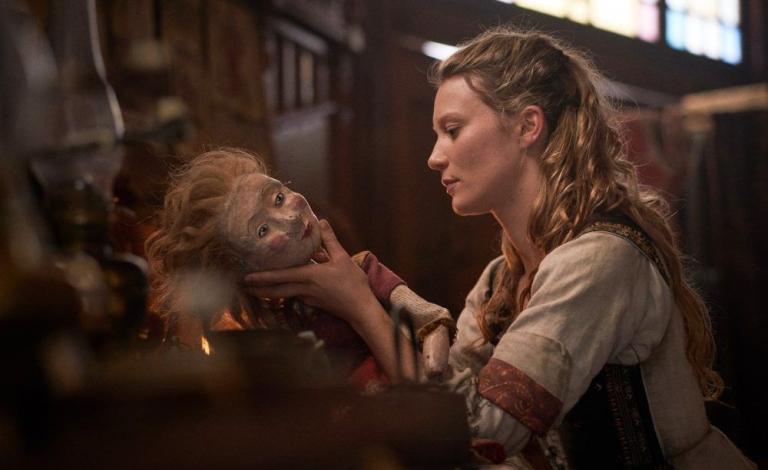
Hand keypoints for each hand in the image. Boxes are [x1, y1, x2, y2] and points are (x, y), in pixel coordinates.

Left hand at [242, 220, 377, 326]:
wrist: (361, 309)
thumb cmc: (353, 283)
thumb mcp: (342, 258)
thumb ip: (329, 240)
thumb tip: (321, 221)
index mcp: (309, 276)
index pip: (280, 276)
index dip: (262, 277)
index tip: (246, 278)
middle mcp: (304, 289)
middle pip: (276, 291)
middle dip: (258, 290)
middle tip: (244, 287)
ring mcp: (308, 299)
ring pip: (283, 295)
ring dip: (269, 292)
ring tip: (256, 289)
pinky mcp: (313, 304)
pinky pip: (294, 296)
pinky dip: (285, 292)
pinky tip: (283, 288)